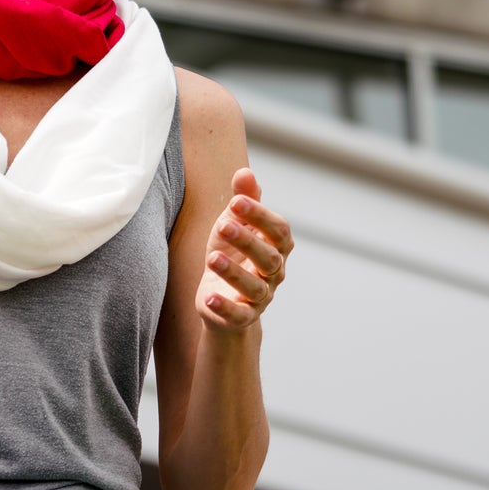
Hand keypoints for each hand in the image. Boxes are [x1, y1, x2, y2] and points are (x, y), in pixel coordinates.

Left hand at [195, 167, 292, 333]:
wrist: (221, 296)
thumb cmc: (232, 252)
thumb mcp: (234, 223)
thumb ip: (243, 199)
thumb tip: (245, 172)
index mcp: (277, 247)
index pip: (279, 230)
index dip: (260, 215)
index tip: (236, 201)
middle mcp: (274, 273)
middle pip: (270, 258)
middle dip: (248, 240)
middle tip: (224, 224)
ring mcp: (260, 297)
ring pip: (256, 287)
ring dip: (235, 272)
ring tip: (213, 257)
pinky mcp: (242, 317)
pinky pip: (238, 315)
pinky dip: (225, 307)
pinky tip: (209, 297)